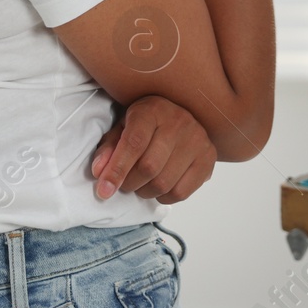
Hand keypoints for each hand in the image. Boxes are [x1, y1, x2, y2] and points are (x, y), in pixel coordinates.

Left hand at [91, 94, 217, 203]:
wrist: (179, 116)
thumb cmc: (145, 125)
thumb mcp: (121, 129)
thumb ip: (108, 149)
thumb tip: (98, 172)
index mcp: (152, 110)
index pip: (134, 143)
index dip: (117, 170)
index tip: (103, 191)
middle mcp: (179, 121)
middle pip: (149, 167)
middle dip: (129, 183)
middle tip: (124, 183)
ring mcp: (198, 139)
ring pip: (164, 183)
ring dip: (145, 192)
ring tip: (141, 184)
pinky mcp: (209, 157)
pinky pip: (181, 192)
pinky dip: (164, 197)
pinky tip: (160, 186)